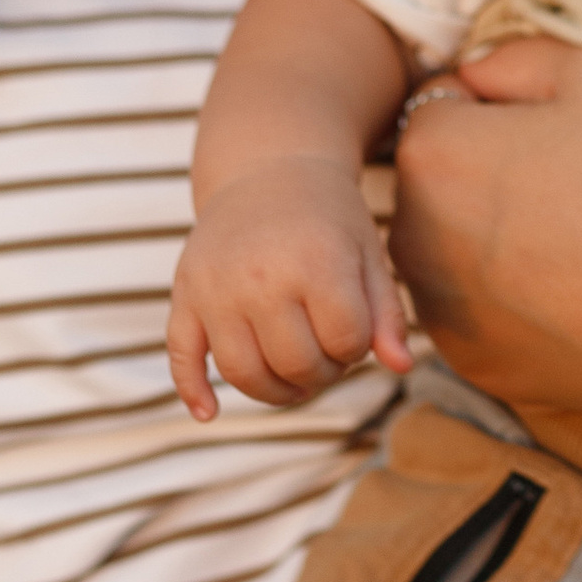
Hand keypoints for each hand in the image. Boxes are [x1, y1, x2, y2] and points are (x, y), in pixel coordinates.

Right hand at [166, 159, 412, 419]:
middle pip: (295, 365)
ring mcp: (216, 287)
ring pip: (242, 372)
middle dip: (320, 374)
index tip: (353, 330)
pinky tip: (209, 411)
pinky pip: (180, 354)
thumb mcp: (369, 254)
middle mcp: (260, 276)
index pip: (344, 343)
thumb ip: (386, 313)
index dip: (356, 348)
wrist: (267, 170)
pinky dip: (192, 389)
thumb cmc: (328, 218)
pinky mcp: (185, 293)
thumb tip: (402, 368)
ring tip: (292, 380)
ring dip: (273, 392)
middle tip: (325, 356)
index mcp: (315, 262)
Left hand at [388, 36, 581, 414]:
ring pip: (449, 252)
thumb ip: (508, 58)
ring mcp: (440, 312)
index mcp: (432, 154)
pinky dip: (508, 301)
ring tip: (575, 244)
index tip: (557, 134)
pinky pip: (475, 313)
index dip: (499, 109)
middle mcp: (412, 239)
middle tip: (571, 188)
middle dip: (482, 176)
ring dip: (489, 240)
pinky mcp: (473, 364)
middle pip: (435, 184)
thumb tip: (470, 77)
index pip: (439, 106)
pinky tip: (573, 295)